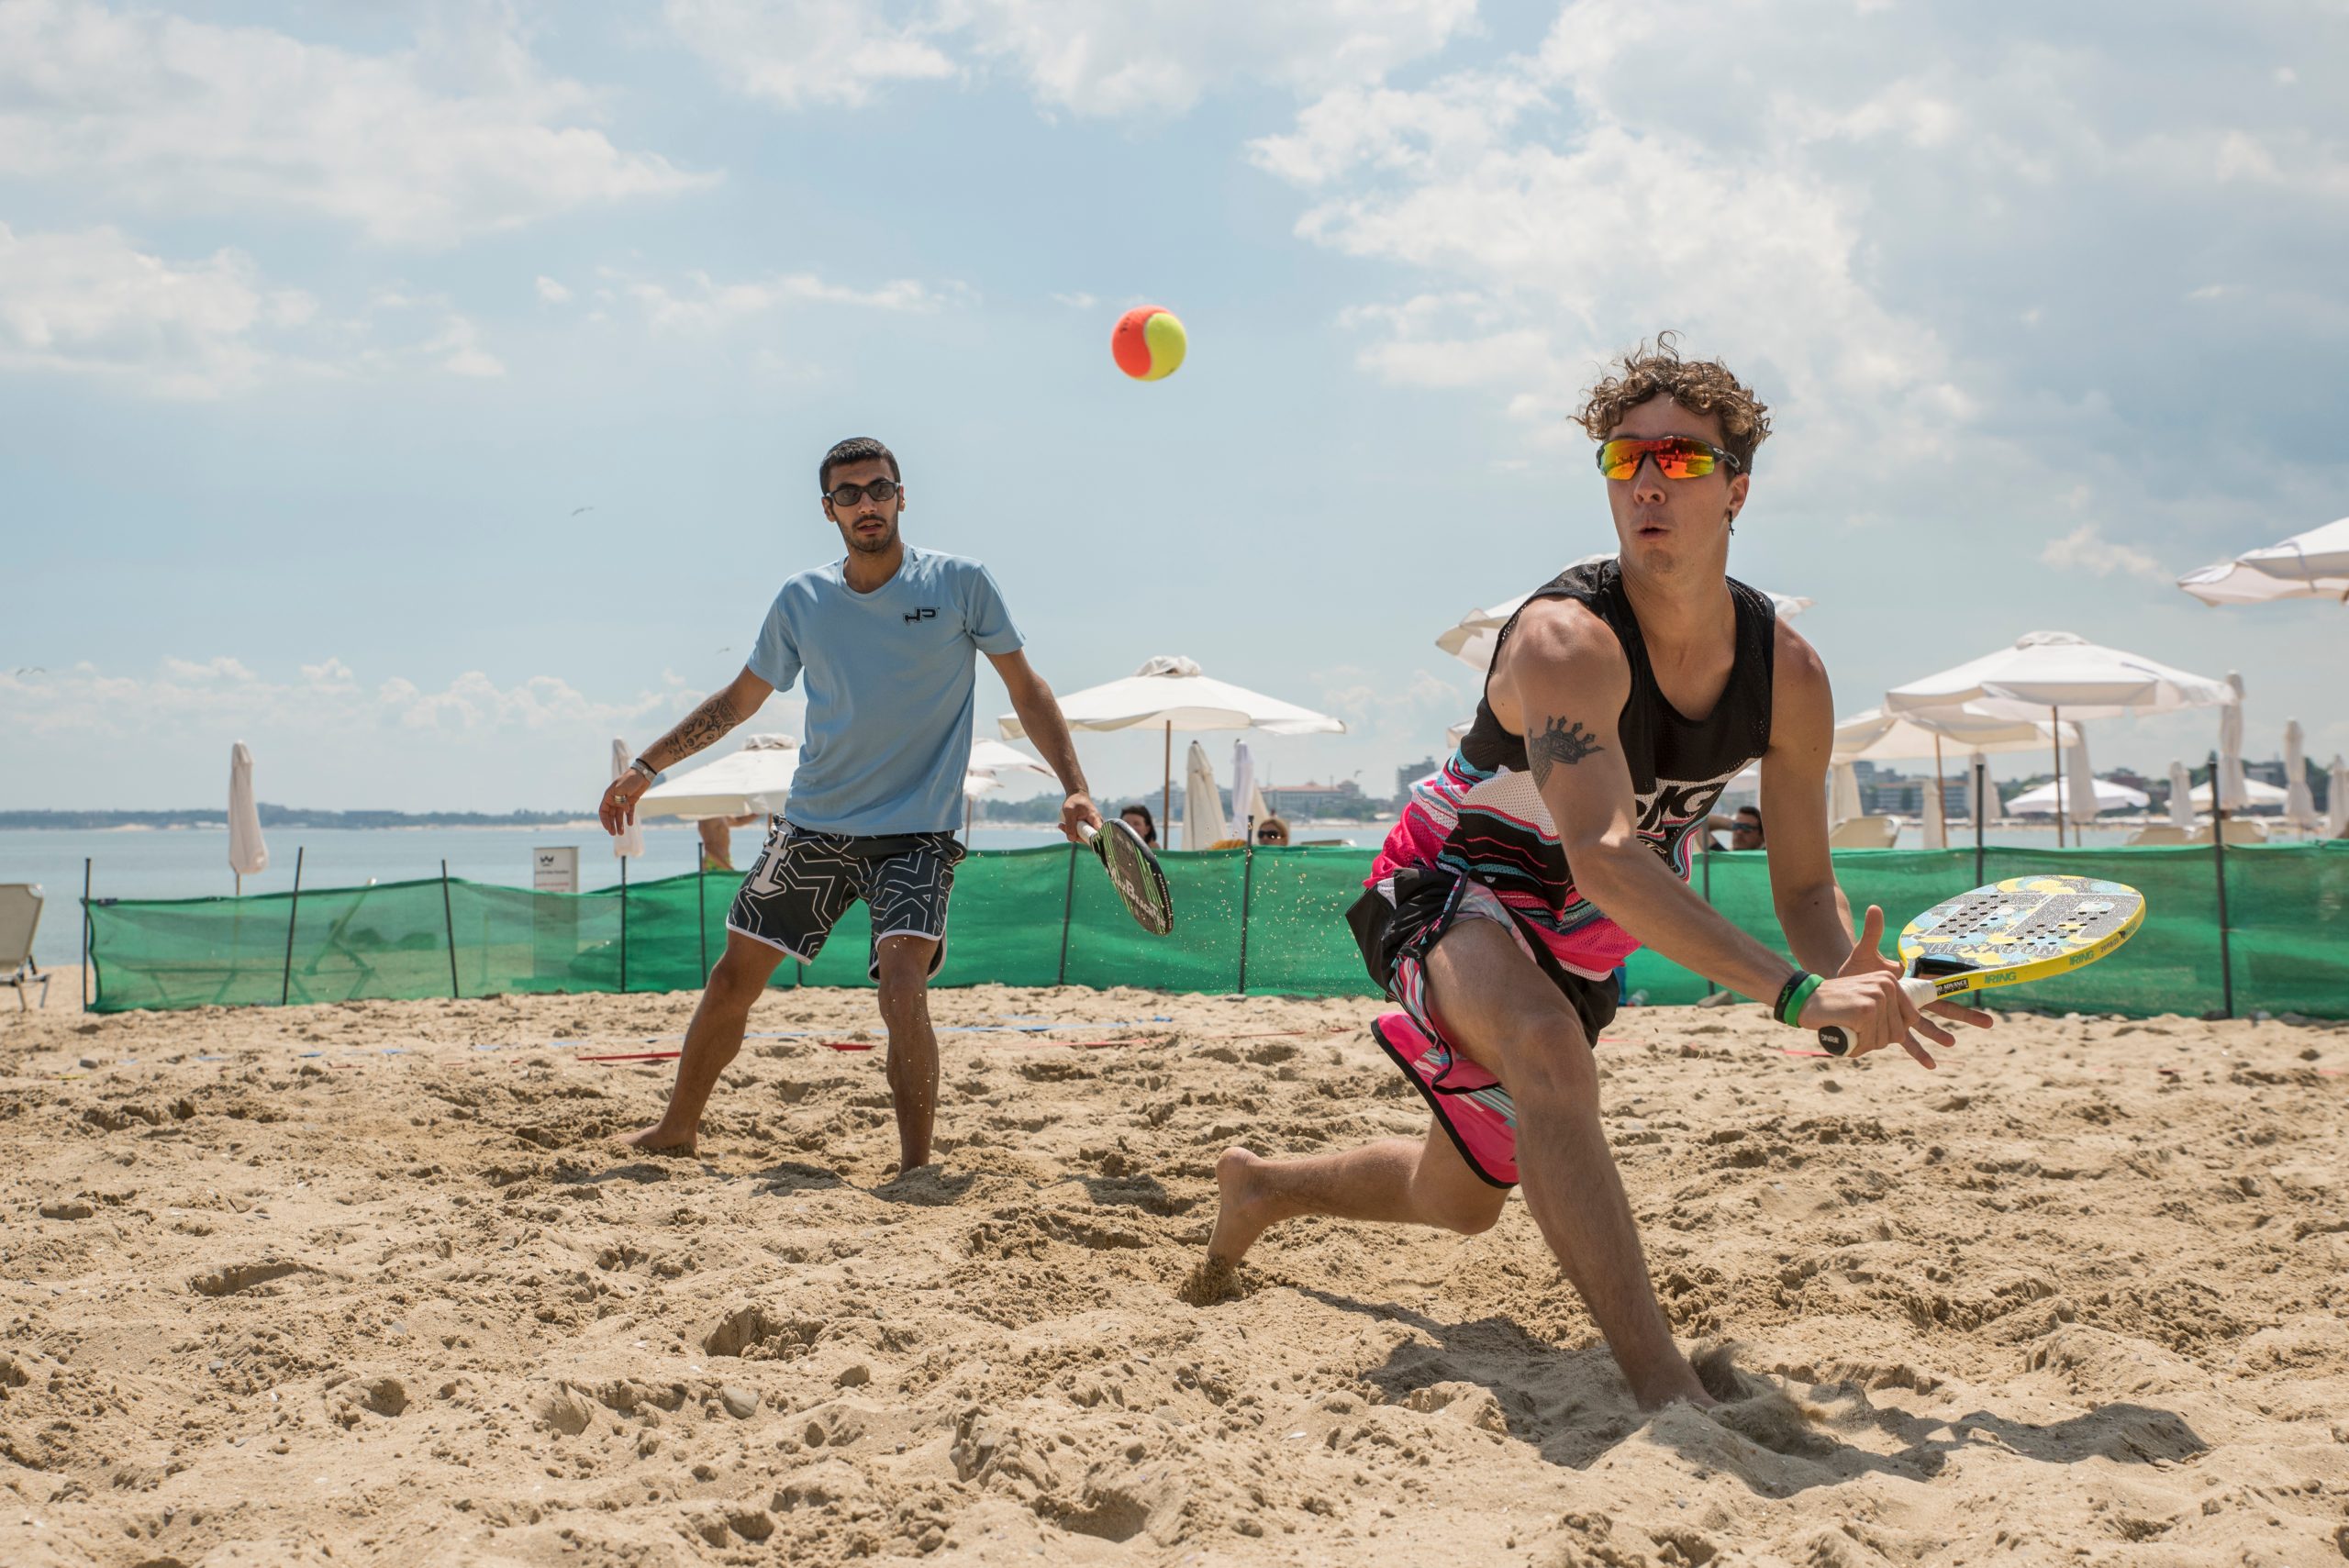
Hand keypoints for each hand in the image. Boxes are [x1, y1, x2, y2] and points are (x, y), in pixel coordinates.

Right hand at [600, 771, 647, 835]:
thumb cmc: (630, 779)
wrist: (642, 773)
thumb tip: (625, 810)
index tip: (607, 828)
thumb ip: (621, 800)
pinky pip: (629, 812)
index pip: (603, 811)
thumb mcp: (622, 788)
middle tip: (614, 834)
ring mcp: (623, 801)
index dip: (604, 820)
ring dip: (619, 824)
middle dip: (611, 825)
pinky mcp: (631, 801)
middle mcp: (614, 799)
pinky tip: (630, 824)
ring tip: (621, 833)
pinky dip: (629, 818)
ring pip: (619, 815)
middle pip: (611, 815)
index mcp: (609, 796)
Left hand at [1059, 792, 1102, 843]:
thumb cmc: (1074, 801)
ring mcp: (1092, 827)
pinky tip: (1063, 825)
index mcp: (1095, 819)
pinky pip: (1080, 835)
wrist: (1076, 795)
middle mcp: (1096, 825)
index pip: (1098, 834)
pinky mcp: (1087, 829)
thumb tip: (1071, 839)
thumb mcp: (1069, 812)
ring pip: (1083, 837)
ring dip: (1071, 833)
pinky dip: (1071, 832)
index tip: (1085, 841)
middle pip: (1089, 839)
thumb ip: (1070, 825)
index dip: (1094, 840)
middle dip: (1075, 836)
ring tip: (1061, 824)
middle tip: (1063, 827)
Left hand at [1838, 902, 1996, 1038]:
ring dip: (1940, 1034)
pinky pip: (1907, 1041)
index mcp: (1911, 978)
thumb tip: (1874, 908)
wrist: (1839, 986)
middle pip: (1942, 1006)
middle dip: (1965, 1014)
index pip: (1940, 981)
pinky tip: (1930, 1065)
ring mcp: (1902, 1012)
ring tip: (1952, 1042)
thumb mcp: (1864, 950)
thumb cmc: (1854, 967)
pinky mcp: (1891, 1025)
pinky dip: (1918, 1052)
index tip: (1981, 987)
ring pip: (1927, 1025)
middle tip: (1990, 1023)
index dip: (1960, 984)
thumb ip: (1872, 932)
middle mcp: (1911, 997)